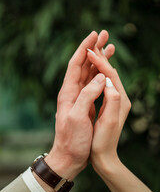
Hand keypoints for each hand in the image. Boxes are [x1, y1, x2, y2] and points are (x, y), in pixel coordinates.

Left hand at [45, 31, 114, 180]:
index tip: (94, 36)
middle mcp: (73, 92)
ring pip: (89, 73)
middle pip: (83, 65)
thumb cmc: (72, 140)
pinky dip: (100, 74)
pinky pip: (93, 84)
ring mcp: (80, 97)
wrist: (70, 156)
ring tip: (109, 47)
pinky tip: (106, 70)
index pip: (75, 64)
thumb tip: (99, 77)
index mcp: (68, 92)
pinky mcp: (86, 104)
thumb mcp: (77, 117)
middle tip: (104, 35)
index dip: (84, 49)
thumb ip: (87, 95)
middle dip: (93, 49)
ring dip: (99, 59)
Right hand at [87, 47, 130, 170]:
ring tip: (94, 48)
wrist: (104, 156)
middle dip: (102, 56)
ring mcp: (114, 100)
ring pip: (107, 76)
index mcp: (120, 100)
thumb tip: (107, 80)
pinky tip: (93, 68)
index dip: (100, 61)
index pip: (110, 74)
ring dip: (100, 62)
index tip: (89, 50)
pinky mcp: (108, 104)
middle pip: (111, 71)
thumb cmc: (103, 141)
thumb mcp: (108, 122)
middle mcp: (120, 97)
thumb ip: (112, 99)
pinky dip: (97, 73)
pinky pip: (104, 84)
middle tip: (95, 40)